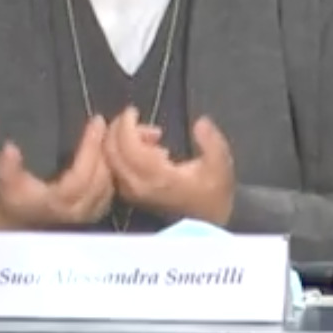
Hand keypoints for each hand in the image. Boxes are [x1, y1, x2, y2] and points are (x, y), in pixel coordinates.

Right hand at [0, 115, 114, 229]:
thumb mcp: (5, 183)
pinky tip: (107, 154)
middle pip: (100, 179)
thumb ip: (7, 167)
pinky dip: (111, 170)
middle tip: (104, 124)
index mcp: (58, 203)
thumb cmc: (14, 201)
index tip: (96, 122)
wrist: (19, 226)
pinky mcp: (95, 214)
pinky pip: (110, 190)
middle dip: (103, 149)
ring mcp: (88, 214)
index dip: (90, 148)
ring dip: (109, 159)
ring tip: (107, 135)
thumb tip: (10, 148)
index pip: (81, 175)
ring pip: (108, 184)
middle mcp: (78, 211)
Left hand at [104, 107, 235, 226]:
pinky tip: (147, 150)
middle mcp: (139, 186)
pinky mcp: (132, 195)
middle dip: (117, 129)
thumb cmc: (214, 193)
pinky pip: (116, 168)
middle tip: (133, 117)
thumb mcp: (221, 165)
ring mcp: (133, 193)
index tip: (133, 110)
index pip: (128, 146)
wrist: (209, 222)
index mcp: (159, 177)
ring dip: (120, 141)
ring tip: (151, 137)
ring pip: (111, 160)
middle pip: (112, 152)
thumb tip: (201, 122)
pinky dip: (122, 153)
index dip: (125, 124)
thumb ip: (211, 141)